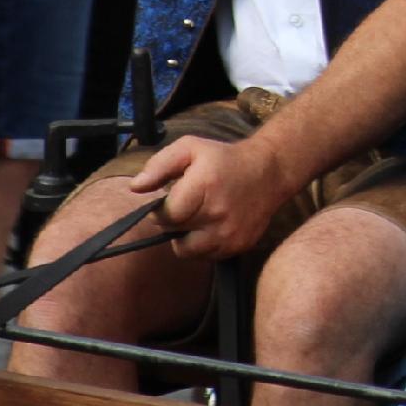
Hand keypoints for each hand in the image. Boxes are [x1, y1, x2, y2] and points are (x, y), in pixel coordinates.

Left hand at [127, 133, 294, 260]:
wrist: (269, 171)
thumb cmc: (224, 158)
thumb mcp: (190, 148)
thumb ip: (159, 165)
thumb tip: (135, 187)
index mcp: (203, 187)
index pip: (166, 216)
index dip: (161, 210)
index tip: (169, 200)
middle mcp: (217, 214)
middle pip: (175, 233)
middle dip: (174, 221)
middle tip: (186, 205)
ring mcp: (229, 234)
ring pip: (188, 251)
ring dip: (186, 237)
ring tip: (196, 218)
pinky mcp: (238, 247)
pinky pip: (207, 256)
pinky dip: (203, 244)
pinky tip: (211, 226)